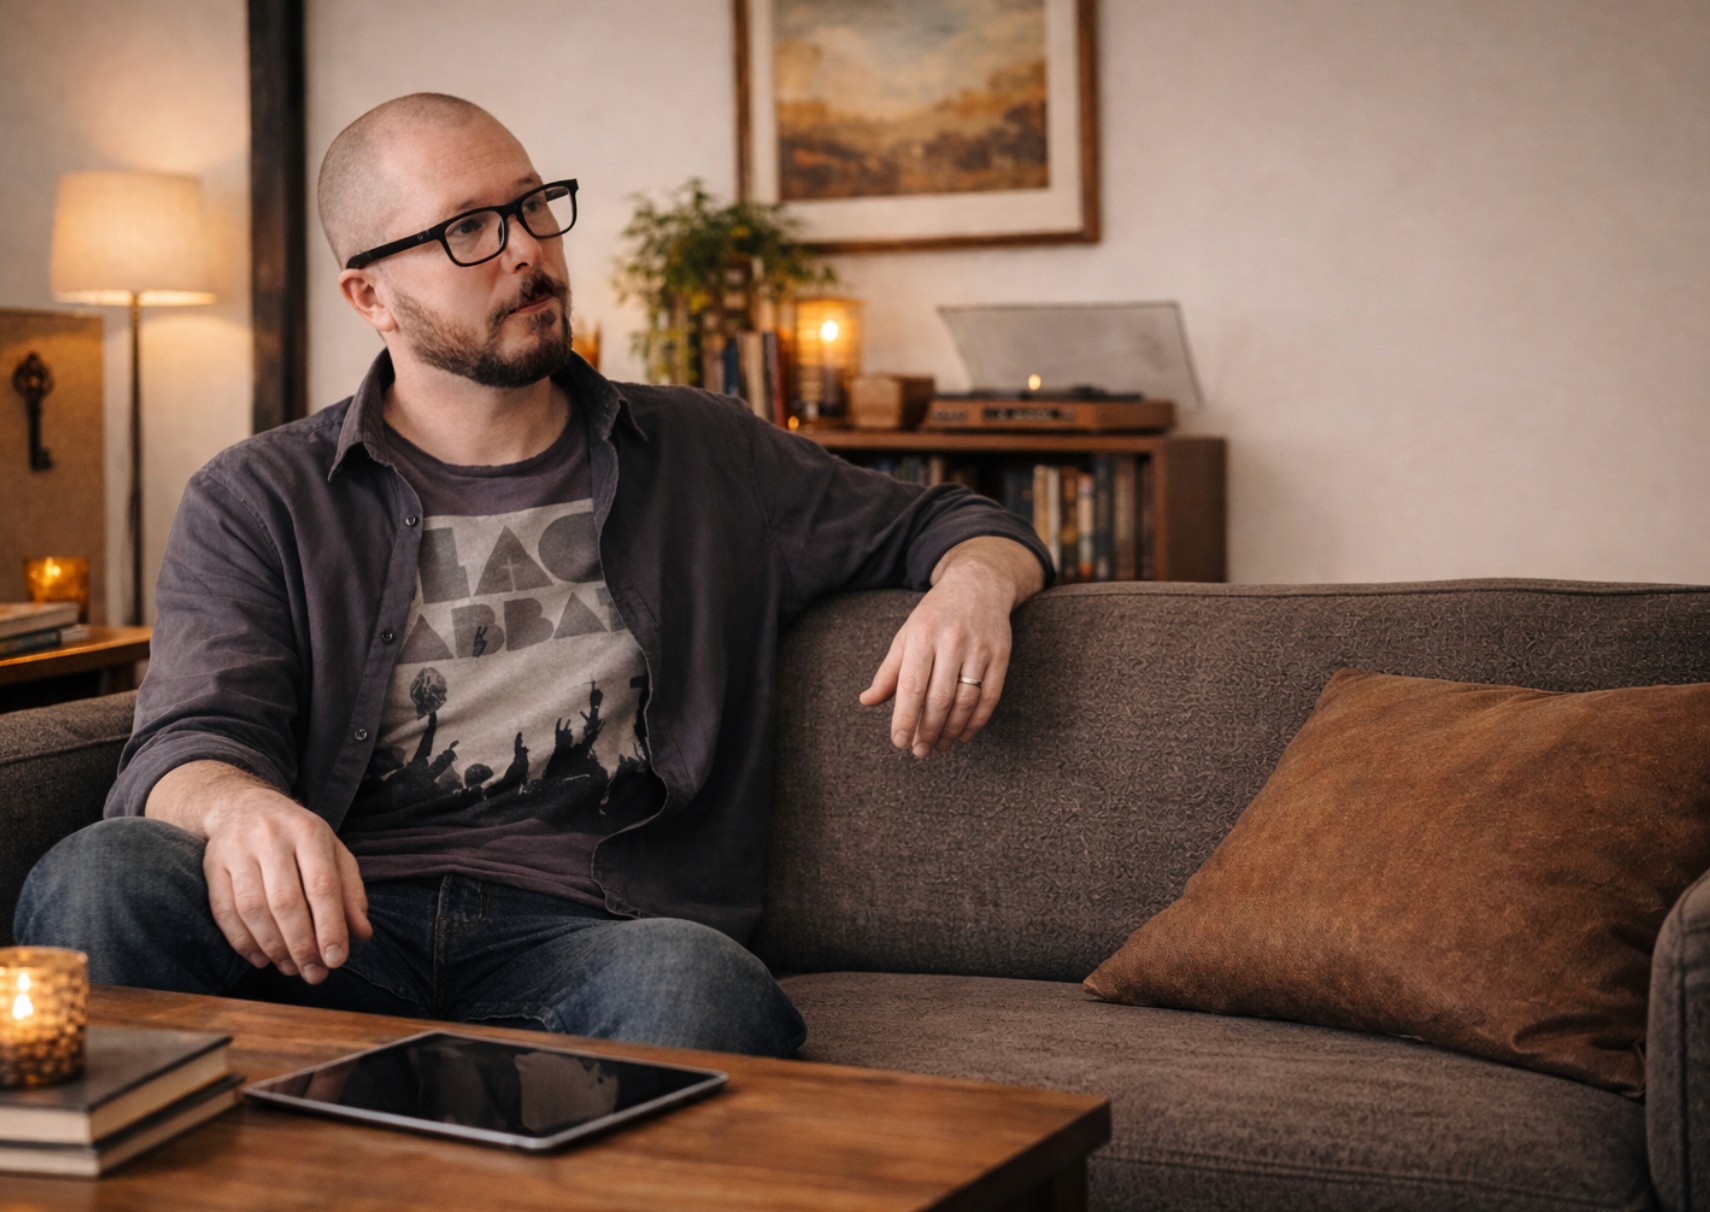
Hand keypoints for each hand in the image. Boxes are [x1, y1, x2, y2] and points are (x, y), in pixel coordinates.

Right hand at [199, 786, 371, 984]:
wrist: (244, 805)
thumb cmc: (298, 836)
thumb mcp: (333, 852)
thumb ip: (350, 891)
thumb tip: (361, 934)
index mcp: (309, 831)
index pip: (322, 886)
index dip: (330, 926)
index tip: (337, 960)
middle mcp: (271, 837)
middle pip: (286, 902)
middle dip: (302, 945)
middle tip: (314, 974)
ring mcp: (237, 849)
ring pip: (253, 909)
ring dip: (273, 947)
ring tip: (290, 968)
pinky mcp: (211, 864)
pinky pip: (223, 910)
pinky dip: (242, 941)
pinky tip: (261, 958)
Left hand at [858, 574, 1012, 757]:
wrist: (978, 584)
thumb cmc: (935, 616)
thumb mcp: (907, 635)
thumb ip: (889, 671)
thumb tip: (867, 701)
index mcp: (922, 636)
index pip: (911, 687)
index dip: (905, 719)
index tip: (899, 742)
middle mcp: (952, 641)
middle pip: (940, 699)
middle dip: (928, 731)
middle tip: (920, 751)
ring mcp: (979, 648)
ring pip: (966, 701)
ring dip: (952, 731)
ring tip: (939, 746)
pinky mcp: (1001, 655)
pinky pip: (990, 697)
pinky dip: (977, 721)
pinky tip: (964, 735)